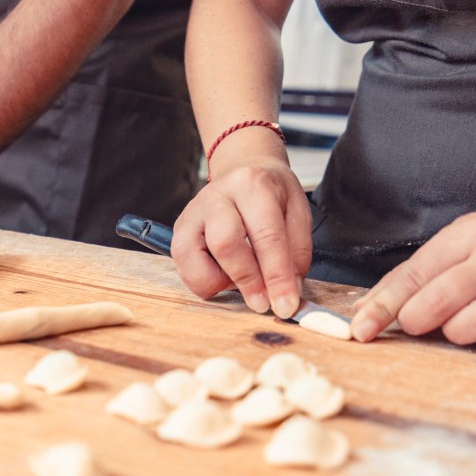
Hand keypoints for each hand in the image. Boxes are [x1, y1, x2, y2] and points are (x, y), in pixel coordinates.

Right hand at [172, 162, 312, 317]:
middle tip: (263, 303)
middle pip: (225, 244)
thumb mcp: (297, 213)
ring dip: (218, 282)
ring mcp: (193, 212)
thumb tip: (289, 290)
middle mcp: (217, 196)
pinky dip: (203, 281)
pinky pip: (182, 265)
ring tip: (239, 282)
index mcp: (252, 185)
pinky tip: (223, 274)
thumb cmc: (271, 194)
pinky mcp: (179, 229)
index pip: (266, 235)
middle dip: (247, 281)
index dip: (277, 276)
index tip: (286, 305)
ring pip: (193, 257)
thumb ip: (297, 252)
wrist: (243, 169)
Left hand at [352, 212, 475, 346]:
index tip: (359, 330)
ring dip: (457, 332)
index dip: (383, 305)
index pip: (412, 274)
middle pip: (437, 299)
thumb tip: (364, 309)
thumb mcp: (458, 251)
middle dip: (417, 319)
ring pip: (466, 326)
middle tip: (417, 323)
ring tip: (466, 320)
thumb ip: (413, 278)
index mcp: (468, 234)